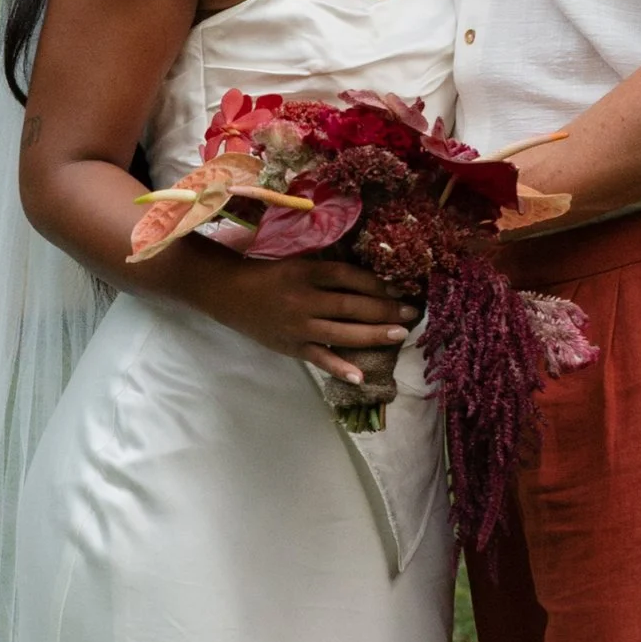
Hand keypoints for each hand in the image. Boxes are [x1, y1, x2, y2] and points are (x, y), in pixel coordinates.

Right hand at [171, 247, 415, 386]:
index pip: (349, 277)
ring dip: (373, 335)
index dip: (377, 283)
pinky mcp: (291, 346)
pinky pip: (319, 359)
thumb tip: (370, 281)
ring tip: (399, 335)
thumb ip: (328, 273)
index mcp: (306, 272)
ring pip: (342, 332)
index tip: (400, 289)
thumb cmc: (269, 275)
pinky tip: (361, 377)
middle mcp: (304, 298)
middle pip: (351, 305)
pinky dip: (340, 368)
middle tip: (411, 314)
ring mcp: (298, 325)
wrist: (228, 293)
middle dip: (384, 310)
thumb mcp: (298, 264)